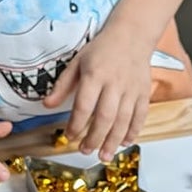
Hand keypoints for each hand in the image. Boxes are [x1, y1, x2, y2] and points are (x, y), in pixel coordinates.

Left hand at [44, 24, 151, 160]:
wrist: (132, 35)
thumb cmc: (102, 49)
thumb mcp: (77, 62)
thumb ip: (63, 85)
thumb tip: (47, 105)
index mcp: (95, 74)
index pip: (84, 105)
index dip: (76, 124)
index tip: (70, 136)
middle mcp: (114, 83)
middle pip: (105, 116)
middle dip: (95, 137)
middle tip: (85, 150)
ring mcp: (131, 89)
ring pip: (123, 120)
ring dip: (113, 141)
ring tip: (104, 156)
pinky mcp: (144, 92)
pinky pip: (140, 115)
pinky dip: (133, 131)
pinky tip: (124, 142)